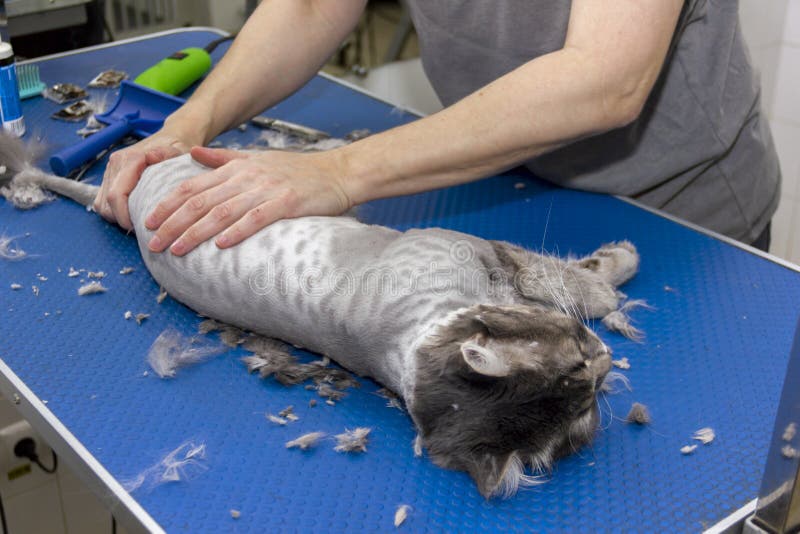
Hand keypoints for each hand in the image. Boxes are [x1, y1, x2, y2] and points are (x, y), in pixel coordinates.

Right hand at [93, 133, 191, 229]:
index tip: (139, 228)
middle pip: (107, 203)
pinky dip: (114, 211)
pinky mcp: (109, 176)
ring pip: (102, 204)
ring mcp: (110, 170)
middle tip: (141, 229)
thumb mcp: (178, 152)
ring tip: (137, 222)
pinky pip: (103, 201)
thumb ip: (167, 156)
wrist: (172, 137)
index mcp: (129, 159)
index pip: (116, 195)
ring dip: (116, 217)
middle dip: (122, 220)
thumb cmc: (178, 148)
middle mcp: (115, 163)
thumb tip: (151, 157)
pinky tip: (131, 214)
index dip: (125, 216)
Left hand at [144, 146, 352, 255]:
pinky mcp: (286, 203)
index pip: (192, 185)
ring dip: (195, 232)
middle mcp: (246, 177)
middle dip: (173, 222)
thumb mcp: (257, 159)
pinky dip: (236, 231)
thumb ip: (223, 159)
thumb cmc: (297, 171)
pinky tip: (220, 244)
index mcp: (236, 168)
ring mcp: (266, 190)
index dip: (168, 203)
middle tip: (153, 242)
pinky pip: (256, 218)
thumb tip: (193, 153)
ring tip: (176, 249)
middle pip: (200, 201)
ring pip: (222, 211)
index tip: (149, 221)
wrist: (336, 173)